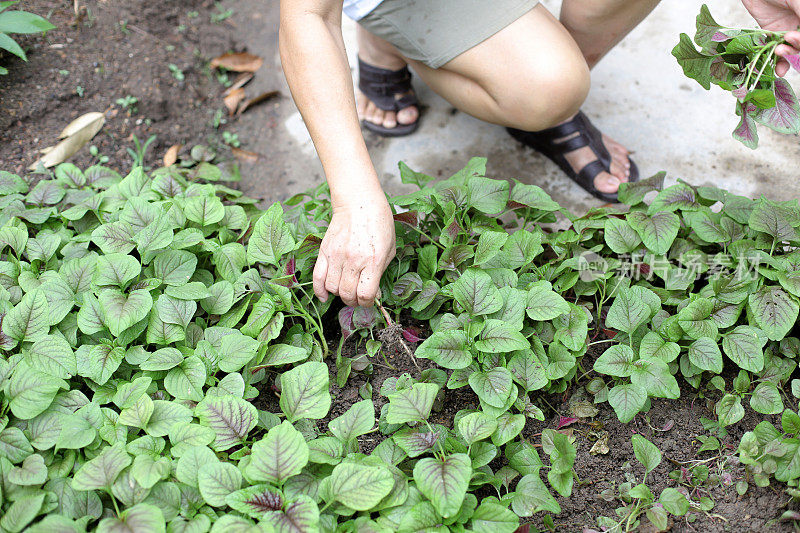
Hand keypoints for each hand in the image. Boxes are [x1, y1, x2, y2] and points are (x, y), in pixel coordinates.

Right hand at [313, 191, 395, 306]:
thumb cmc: (379, 223)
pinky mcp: (324, 251)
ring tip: (345, 290)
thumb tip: (373, 294)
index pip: (365, 294)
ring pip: (332, 288)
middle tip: (357, 297)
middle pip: (347, 294)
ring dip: (339, 294)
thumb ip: (381, 272)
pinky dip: (319, 290)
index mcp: (373, 261)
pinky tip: (325, 296)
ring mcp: (336, 256)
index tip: (369, 300)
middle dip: (353, 301)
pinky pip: (317, 278)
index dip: (367, 302)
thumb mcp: (390, 248)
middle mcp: (353, 260)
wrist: (359, 202)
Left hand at [742, 0, 799, 75]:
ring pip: (793, 49)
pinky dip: (780, 63)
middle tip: (788, 39)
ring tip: (779, 50)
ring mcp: (788, 30)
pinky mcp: (772, 35)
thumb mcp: (798, 1)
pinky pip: (778, 52)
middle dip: (797, 46)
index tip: (796, 38)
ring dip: (788, 54)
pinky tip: (780, 71)